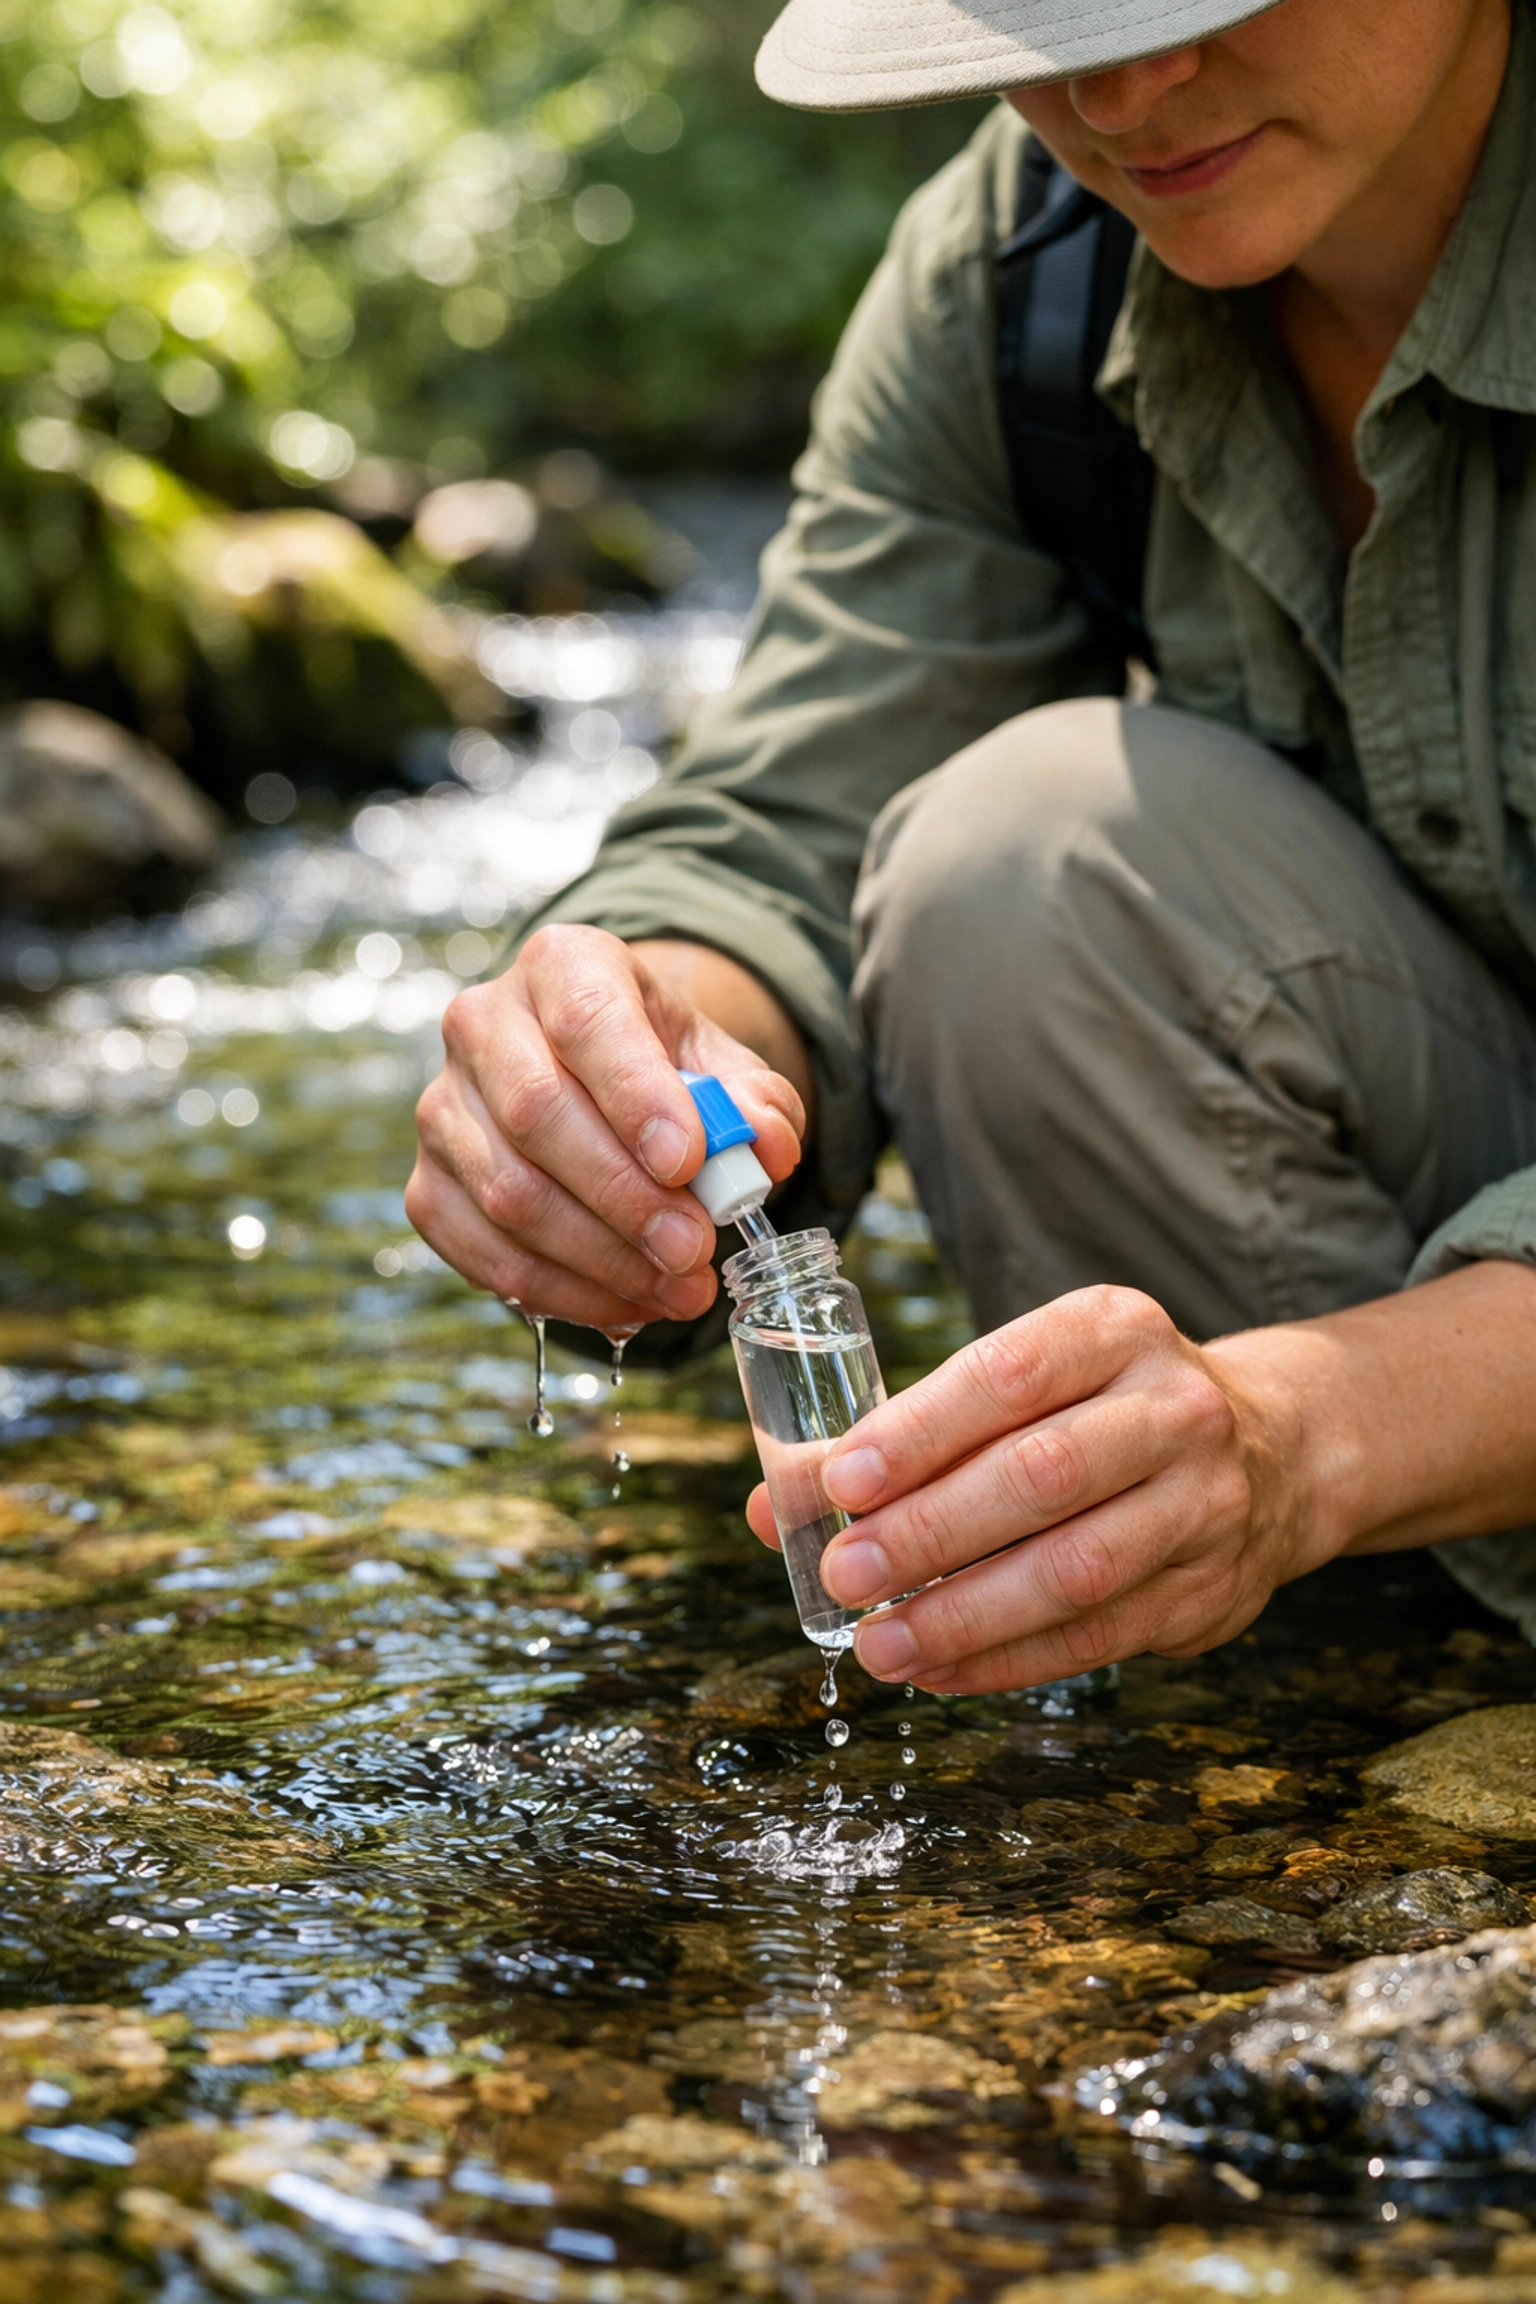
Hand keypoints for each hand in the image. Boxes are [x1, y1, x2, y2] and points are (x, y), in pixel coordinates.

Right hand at [407, 926, 805, 1329]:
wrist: (595, 1083)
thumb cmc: (660, 1070)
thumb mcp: (722, 1066)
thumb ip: (757, 1101)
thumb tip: (768, 1147)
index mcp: (562, 966)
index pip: (587, 1020)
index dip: (635, 1095)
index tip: (687, 1162)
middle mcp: (483, 1024)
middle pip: (537, 1113)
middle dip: (624, 1196)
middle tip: (692, 1249)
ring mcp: (444, 1108)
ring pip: (508, 1193)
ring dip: (601, 1257)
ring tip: (678, 1288)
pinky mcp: (428, 1185)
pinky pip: (483, 1251)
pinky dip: (561, 1291)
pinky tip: (626, 1303)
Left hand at [746, 1285, 1330, 1691]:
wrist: (1277, 1450)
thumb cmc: (1105, 1409)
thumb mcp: (1027, 1384)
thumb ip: (908, 1435)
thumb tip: (782, 1502)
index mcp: (1116, 1331)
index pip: (1010, 1373)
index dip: (922, 1430)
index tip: (843, 1479)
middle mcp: (1173, 1408)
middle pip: (1042, 1476)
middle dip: (931, 1532)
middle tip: (843, 1573)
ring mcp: (1204, 1503)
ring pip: (1076, 1569)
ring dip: (965, 1616)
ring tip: (878, 1644)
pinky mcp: (1210, 1591)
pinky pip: (1097, 1637)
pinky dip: (1007, 1660)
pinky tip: (936, 1670)